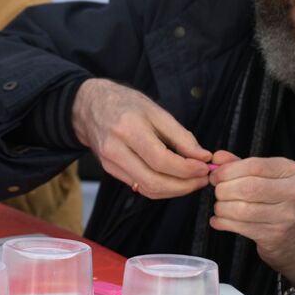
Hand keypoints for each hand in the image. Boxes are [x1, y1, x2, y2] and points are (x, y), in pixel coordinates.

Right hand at [71, 79, 210, 198]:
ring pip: (147, 189)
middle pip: (154, 181)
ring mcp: (110, 163)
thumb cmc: (124, 104)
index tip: (205, 168)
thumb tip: (202, 157)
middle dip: (184, 186)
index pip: (161, 160)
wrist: (90, 107)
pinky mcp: (111, 171)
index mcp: (128, 129)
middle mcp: (115, 149)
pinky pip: (139, 187)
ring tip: (193, 181)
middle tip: (203, 179)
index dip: (186, 169)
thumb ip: (181, 136)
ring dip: (174, 190)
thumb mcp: (156, 111)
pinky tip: (174, 180)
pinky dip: (161, 187)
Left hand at [209, 150, 294, 283]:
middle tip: (217, 193)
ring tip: (219, 208)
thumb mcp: (266, 178)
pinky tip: (219, 221)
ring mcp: (287, 215)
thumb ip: (241, 166)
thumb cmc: (278, 203)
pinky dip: (224, 223)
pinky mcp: (276, 235)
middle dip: (223, 190)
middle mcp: (294, 192)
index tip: (215, 177)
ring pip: (242, 209)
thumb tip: (217, 157)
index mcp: (291, 171)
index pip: (254, 166)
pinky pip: (241, 227)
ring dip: (222, 208)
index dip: (228, 171)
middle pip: (247, 187)